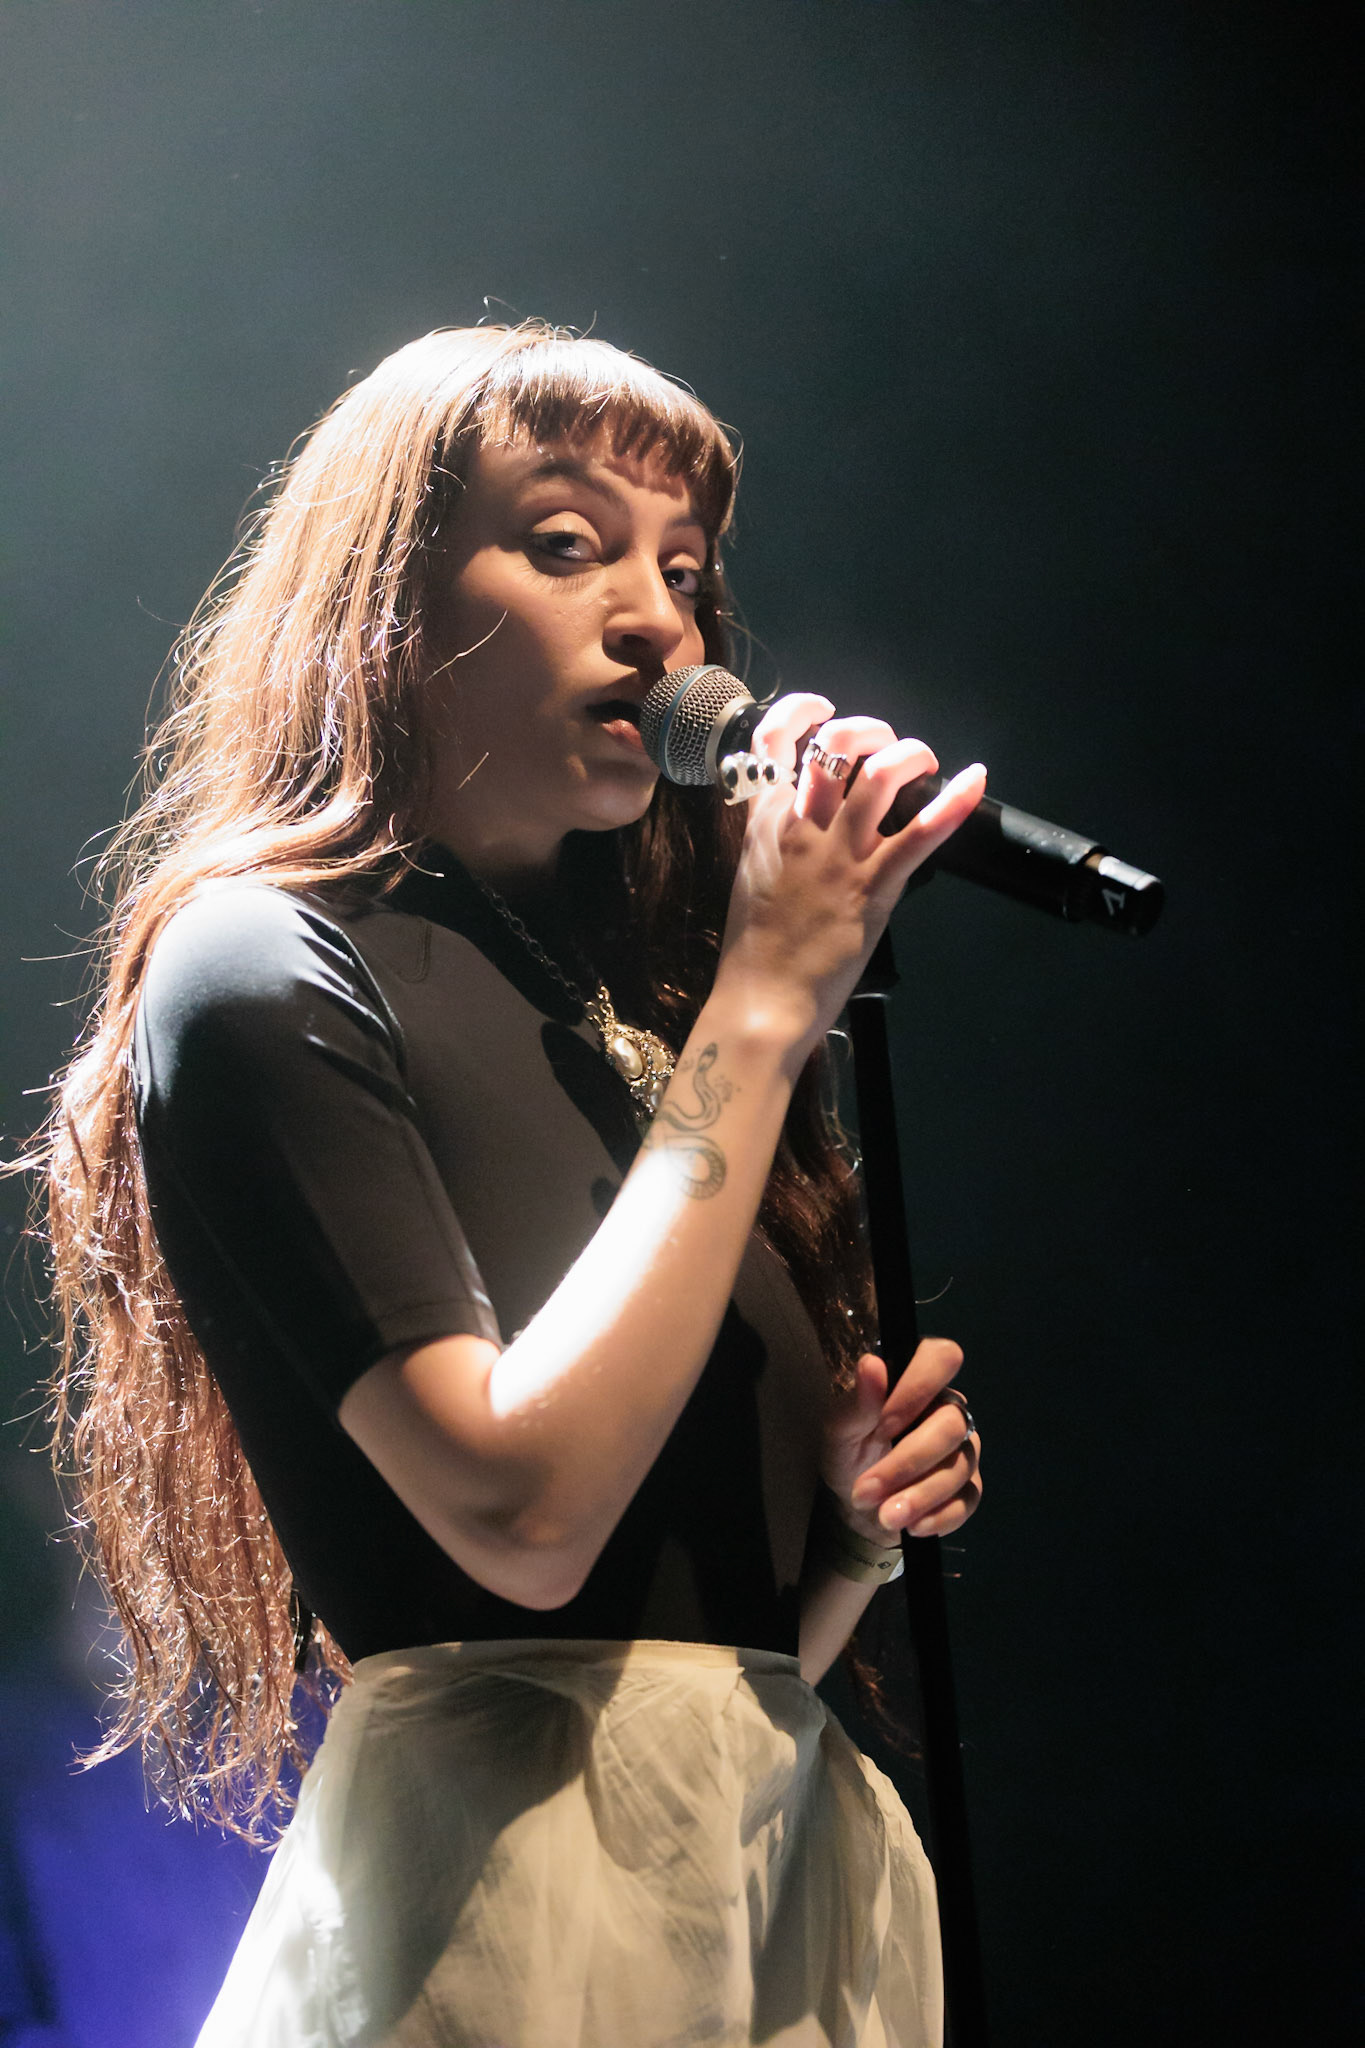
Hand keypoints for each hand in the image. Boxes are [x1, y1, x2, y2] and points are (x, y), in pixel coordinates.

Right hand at [715, 692, 985, 1059]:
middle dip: (869, 730)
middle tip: (887, 747)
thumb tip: (797, 819)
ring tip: (923, 760)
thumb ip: (772, 842)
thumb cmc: (756, 953)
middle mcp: (802, 827)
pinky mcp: (872, 887)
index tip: (823, 712)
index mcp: (767, 825)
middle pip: (834, 744)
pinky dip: (953, 803)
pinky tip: (976, 780)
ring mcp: (838, 856)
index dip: (800, 713)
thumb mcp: (751, 879)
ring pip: (878, 776)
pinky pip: (918, 836)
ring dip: (909, 754)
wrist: (760, 1002)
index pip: (773, 743)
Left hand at [819, 1339, 981, 1543]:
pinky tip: (912, 1527)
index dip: (918, 1388)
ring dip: (918, 1496)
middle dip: (907, 1462)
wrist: (859, 1507)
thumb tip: (871, 1364)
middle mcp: (948, 1410)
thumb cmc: (850, 1454)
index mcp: (917, 1382)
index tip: (882, 1426)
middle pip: (951, 1425)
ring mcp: (964, 1450)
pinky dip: (938, 1516)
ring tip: (883, 1516)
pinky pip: (967, 1500)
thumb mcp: (840, 1430)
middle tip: (866, 1490)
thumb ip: (857, 1401)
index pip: (940, 1358)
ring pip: (958, 1468)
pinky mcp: (969, 1488)